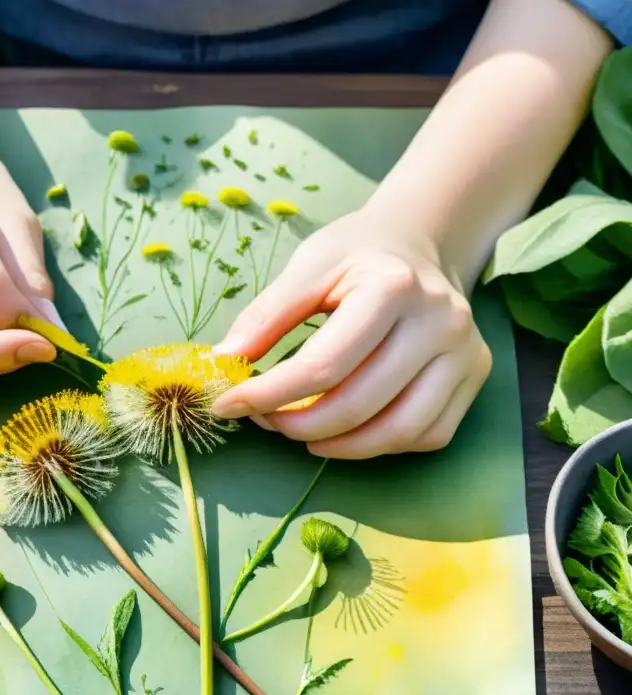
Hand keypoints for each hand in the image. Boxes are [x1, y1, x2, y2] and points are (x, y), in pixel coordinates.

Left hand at [212, 210, 491, 458]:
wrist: (418, 242)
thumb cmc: (356, 254)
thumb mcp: (308, 265)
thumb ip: (266, 314)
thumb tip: (225, 362)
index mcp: (393, 287)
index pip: (324, 366)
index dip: (269, 395)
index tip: (229, 405)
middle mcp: (440, 321)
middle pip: (360, 404)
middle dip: (299, 425)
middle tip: (266, 420)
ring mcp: (466, 351)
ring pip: (400, 431)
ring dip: (340, 445)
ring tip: (302, 432)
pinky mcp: (476, 374)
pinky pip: (428, 434)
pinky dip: (381, 444)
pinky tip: (348, 430)